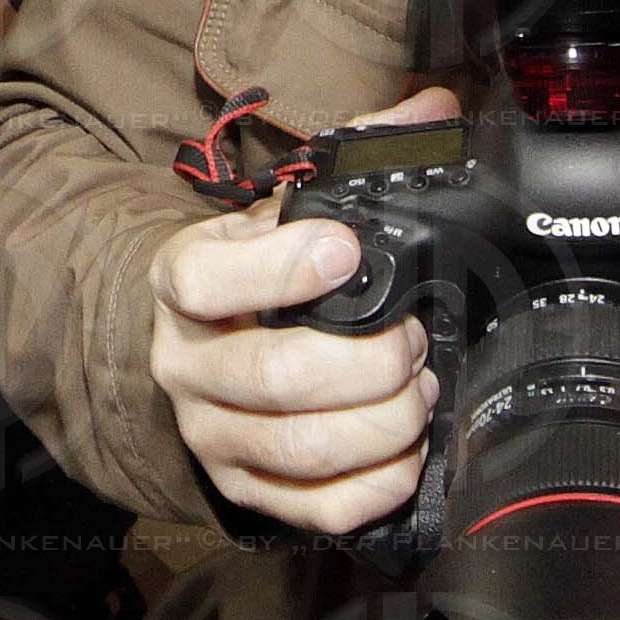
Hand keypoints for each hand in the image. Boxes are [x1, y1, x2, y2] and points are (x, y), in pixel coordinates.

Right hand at [148, 87, 456, 530]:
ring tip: (418, 392)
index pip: (203, 278)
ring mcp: (210, 432)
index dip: (279, 268)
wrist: (198, 348)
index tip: (345, 252)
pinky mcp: (242, 489)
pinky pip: (315, 507)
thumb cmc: (253, 277)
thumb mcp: (282, 211)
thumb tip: (435, 111)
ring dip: (383, 422)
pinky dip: (377, 483)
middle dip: (368, 362)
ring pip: (300, 447)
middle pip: (273, 376)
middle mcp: (184, 362)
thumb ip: (355, 157)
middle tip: (412, 341)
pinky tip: (405, 450)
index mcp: (183, 280)